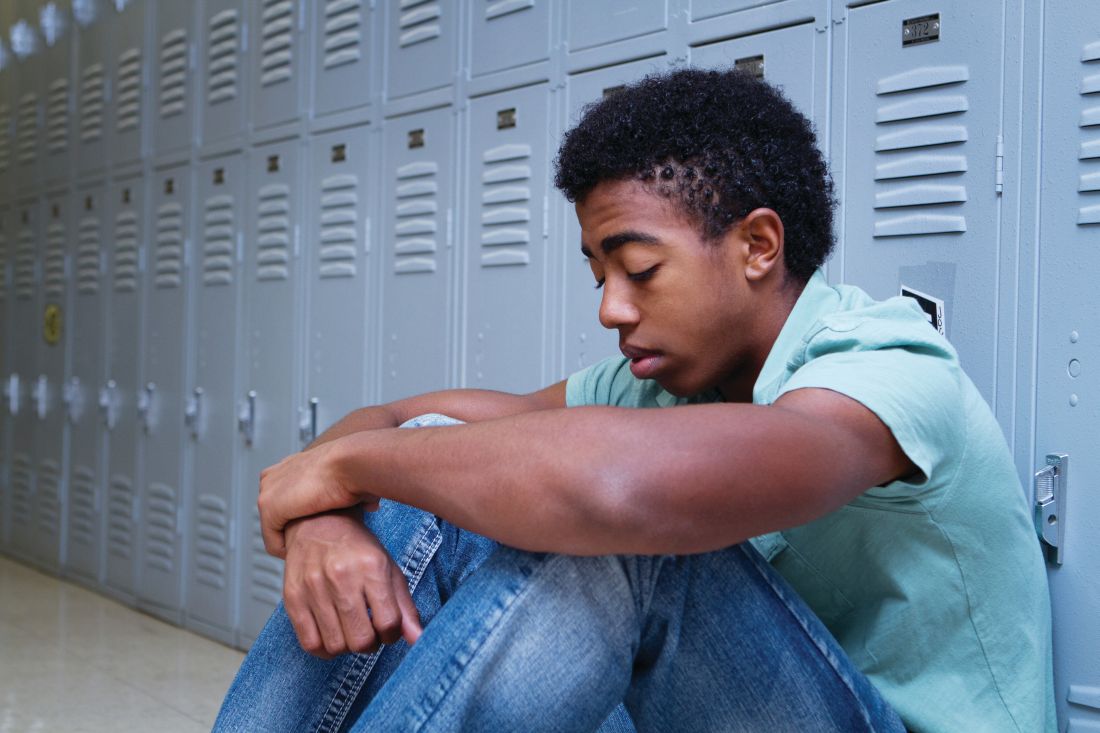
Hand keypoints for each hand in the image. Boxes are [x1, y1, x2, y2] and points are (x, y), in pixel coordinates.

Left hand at [258, 438, 378, 557]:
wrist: (350, 464)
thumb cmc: (357, 469)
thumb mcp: (351, 480)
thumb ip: (352, 493)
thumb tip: (369, 506)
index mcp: (292, 465)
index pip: (285, 498)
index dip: (300, 518)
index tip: (316, 532)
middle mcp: (275, 475)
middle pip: (275, 515)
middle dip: (292, 532)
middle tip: (312, 545)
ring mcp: (268, 490)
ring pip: (272, 530)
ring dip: (290, 543)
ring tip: (310, 552)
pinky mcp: (268, 507)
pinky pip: (272, 541)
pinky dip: (286, 552)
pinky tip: (303, 555)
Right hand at [283, 511, 421, 657]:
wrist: (318, 523)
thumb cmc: (358, 549)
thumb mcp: (388, 569)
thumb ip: (405, 606)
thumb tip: (418, 639)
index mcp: (371, 567)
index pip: (388, 622)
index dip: (392, 634)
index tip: (388, 628)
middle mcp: (341, 576)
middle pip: (361, 640)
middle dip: (371, 644)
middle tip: (369, 632)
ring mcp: (313, 588)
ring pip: (336, 646)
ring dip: (348, 647)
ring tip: (350, 631)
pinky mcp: (292, 598)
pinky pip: (310, 644)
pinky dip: (324, 649)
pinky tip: (332, 635)